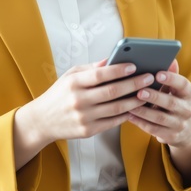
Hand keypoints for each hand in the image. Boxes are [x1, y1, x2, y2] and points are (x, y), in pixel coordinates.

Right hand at [16, 59, 152, 149]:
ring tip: (147, 93)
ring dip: (135, 100)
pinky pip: (112, 122)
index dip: (119, 70)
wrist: (42, 121)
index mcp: (74, 83)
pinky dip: (126, 114)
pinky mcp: (88, 131)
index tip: (135, 65)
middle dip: (134, 84)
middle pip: (112, 92)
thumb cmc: (59, 94)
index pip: (100, 75)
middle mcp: (79, 101)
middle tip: (149, 78)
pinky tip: (135, 107)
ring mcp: (84, 117)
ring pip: (116, 108)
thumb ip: (91, 69)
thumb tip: (112, 59)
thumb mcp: (70, 76)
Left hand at [127, 59, 190, 149]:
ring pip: (160, 118)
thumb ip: (173, 75)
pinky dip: (140, 122)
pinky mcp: (171, 136)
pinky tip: (129, 115)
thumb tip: (171, 58)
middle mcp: (187, 110)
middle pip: (171, 103)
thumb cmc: (178, 101)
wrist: (189, 129)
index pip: (183, 85)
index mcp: (189, 94)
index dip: (171, 79)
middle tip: (140, 90)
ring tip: (130, 104)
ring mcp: (179, 124)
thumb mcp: (179, 89)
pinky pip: (153, 129)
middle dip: (155, 96)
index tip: (158, 74)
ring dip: (144, 111)